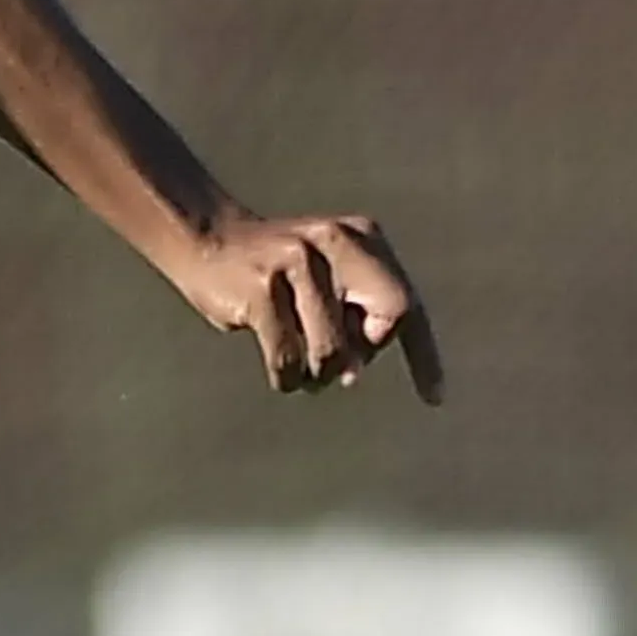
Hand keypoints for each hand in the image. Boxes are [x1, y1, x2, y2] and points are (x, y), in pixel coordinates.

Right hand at [168, 211, 445, 401]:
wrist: (202, 237)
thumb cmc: (274, 272)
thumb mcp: (327, 281)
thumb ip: (353, 320)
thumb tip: (353, 374)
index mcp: (361, 238)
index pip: (406, 304)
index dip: (422, 356)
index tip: (434, 399)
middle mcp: (335, 242)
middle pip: (387, 320)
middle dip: (363, 353)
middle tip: (337, 363)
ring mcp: (297, 261)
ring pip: (333, 351)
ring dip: (318, 374)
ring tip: (302, 372)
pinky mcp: (261, 288)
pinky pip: (289, 358)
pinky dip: (287, 377)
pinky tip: (281, 374)